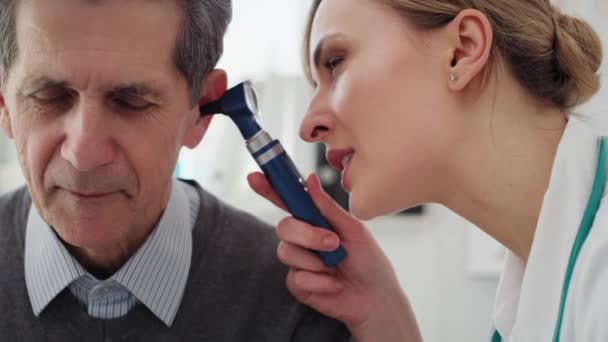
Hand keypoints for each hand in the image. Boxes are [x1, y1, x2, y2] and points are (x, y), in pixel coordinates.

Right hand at [247, 172, 421, 341]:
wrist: (375, 298)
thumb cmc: (368, 260)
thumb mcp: (353, 228)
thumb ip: (327, 206)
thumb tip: (310, 178)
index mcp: (315, 220)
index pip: (287, 201)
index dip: (269, 189)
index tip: (254, 177)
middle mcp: (302, 238)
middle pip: (283, 226)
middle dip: (306, 234)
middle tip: (332, 242)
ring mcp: (298, 261)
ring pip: (286, 251)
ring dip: (315, 260)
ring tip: (336, 266)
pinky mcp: (297, 284)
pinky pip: (296, 277)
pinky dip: (321, 282)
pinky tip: (335, 285)